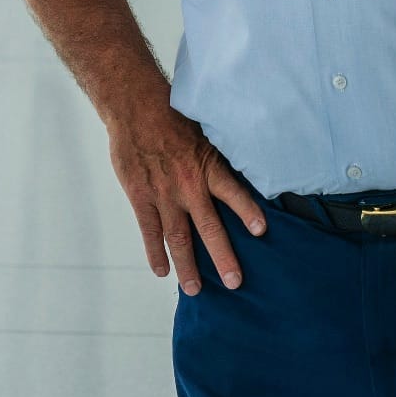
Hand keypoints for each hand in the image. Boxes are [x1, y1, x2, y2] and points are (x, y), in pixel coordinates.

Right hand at [108, 101, 266, 294]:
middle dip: (222, 257)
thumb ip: (219, 156)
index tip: (261, 231)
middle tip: (234, 282)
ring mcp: (163, 194)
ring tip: (194, 289)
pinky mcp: (141, 197)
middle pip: (208, 227)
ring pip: (177, 238)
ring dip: (187, 266)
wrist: (134, 107)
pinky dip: (155, 253)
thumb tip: (245, 167)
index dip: (247, 211)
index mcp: (206, 166)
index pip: (232, 192)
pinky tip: (162, 271)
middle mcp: (188, 185)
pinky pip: (150, 231)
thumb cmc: (172, 115)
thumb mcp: (205, 130)